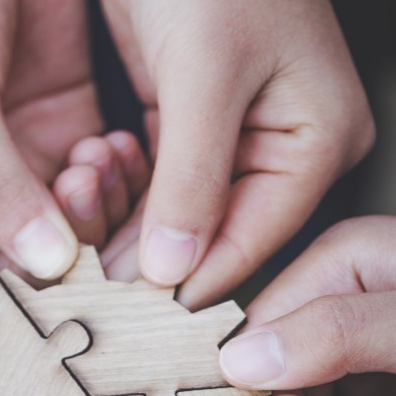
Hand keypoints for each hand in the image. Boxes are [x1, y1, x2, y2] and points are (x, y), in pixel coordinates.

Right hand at [0, 0, 98, 279]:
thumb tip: (48, 265)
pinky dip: (118, 170)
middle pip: (25, 254)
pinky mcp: (61, 120)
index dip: (12, 290)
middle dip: (66, 247)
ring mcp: (17, 157)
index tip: (63, 297)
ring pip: (72, 219)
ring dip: (97, 203)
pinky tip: (117, 144)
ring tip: (96, 160)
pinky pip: (102, 173)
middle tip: (93, 224)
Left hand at [95, 0, 371, 304]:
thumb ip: (191, 178)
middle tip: (91, 302)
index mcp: (318, 138)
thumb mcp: (202, 73)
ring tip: (76, 265)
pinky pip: (160, 181)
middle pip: (217, 234)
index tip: (131, 322)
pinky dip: (124, 196)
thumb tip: (173, 272)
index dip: (192, 282)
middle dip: (155, 262)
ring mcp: (241, 136)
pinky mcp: (194, 122)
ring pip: (182, 213)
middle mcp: (288, 146)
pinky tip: (84, 215)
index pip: (252, 239)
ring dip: (131, 232)